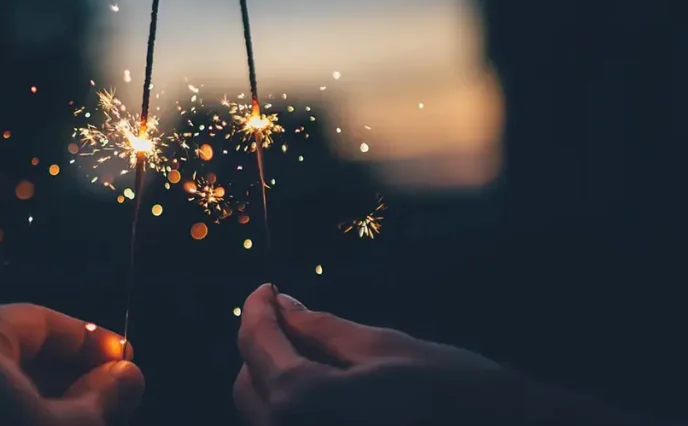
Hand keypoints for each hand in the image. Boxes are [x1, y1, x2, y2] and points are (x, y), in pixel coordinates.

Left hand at [0, 304, 144, 425]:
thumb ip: (103, 396)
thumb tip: (126, 376)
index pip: (34, 321)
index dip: (87, 339)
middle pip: (6, 354)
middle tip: (110, 392)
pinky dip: (0, 420)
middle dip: (62, 373)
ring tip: (82, 421)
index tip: (123, 358)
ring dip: (34, 400)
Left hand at [233, 284, 537, 425]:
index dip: (256, 308)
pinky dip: (297, 407)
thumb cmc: (453, 393)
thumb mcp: (384, 349)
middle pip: (250, 385)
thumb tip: (283, 305)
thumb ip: (320, 329)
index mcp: (302, 401)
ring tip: (312, 350)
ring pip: (266, 414)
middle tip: (290, 316)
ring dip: (278, 379)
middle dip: (263, 346)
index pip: (256, 344)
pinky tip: (326, 386)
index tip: (266, 289)